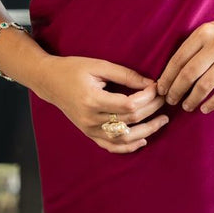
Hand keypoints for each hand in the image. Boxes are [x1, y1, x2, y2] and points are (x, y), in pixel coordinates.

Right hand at [34, 55, 168, 153]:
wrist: (49, 81)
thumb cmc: (73, 69)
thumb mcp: (99, 65)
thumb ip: (125, 74)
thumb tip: (151, 83)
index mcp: (92, 99)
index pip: (128, 104)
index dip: (147, 97)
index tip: (156, 87)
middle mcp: (90, 118)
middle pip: (129, 120)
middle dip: (151, 110)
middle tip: (164, 99)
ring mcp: (89, 129)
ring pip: (123, 138)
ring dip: (147, 131)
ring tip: (162, 120)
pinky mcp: (88, 133)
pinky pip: (111, 146)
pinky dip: (128, 147)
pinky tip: (143, 140)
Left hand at [156, 11, 213, 113]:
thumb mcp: (213, 29)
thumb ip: (195, 45)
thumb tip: (172, 71)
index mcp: (205, 32)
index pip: (178, 58)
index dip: (167, 77)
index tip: (161, 89)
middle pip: (189, 74)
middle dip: (176, 91)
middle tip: (170, 101)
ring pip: (204, 85)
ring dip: (192, 99)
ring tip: (186, 106)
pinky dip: (211, 103)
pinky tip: (205, 108)